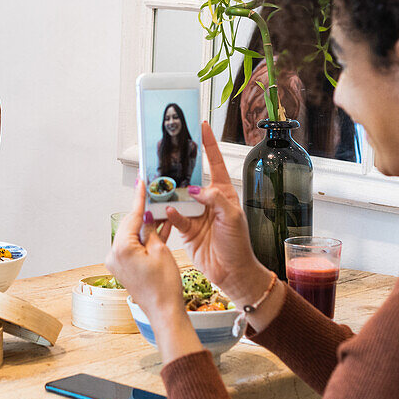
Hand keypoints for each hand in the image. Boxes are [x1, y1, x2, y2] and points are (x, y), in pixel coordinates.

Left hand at [105, 174, 183, 321]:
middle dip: (144, 213)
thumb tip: (146, 217)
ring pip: (133, 236)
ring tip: (161, 214)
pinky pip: (134, 247)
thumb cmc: (164, 286)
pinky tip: (158, 231)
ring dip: (146, 227)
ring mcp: (117, 263)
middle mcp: (114, 255)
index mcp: (122, 248)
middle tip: (155, 197)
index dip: (140, 198)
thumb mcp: (161, 251)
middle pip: (130, 225)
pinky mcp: (123, 269)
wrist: (164, 312)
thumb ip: (151, 230)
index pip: (132, 216)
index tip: (140, 182)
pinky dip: (144, 240)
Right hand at [165, 122, 272, 306]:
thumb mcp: (231, 217)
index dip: (209, 145)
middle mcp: (209, 201)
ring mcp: (196, 215)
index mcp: (224, 193)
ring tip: (159, 181)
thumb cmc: (238, 244)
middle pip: (192, 178)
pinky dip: (170, 213)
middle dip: (181, 166)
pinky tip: (168, 210)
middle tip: (168, 153)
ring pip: (179, 197)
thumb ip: (214, 199)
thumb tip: (196, 189)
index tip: (201, 126)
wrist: (233, 272)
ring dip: (171, 191)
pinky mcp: (186, 229)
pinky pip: (174, 216)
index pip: (216, 163)